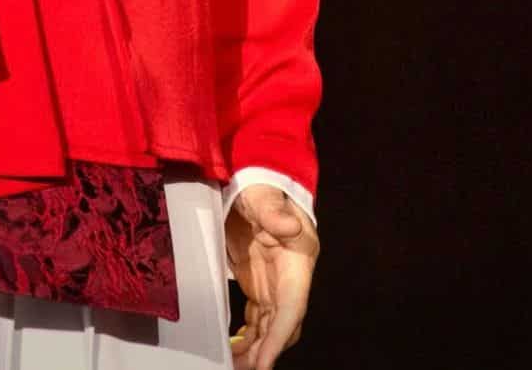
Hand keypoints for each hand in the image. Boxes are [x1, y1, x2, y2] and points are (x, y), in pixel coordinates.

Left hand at [226, 183, 318, 368]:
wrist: (255, 180)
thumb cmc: (260, 185)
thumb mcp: (262, 194)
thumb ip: (273, 210)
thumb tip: (290, 225)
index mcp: (298, 259)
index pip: (292, 307)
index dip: (279, 337)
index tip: (265, 363)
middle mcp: (290, 278)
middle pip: (283, 324)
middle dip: (266, 350)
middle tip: (244, 369)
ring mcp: (274, 283)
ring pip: (269, 326)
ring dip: (256, 348)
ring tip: (233, 364)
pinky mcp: (259, 283)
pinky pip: (257, 319)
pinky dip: (248, 336)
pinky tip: (233, 348)